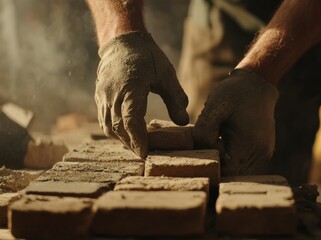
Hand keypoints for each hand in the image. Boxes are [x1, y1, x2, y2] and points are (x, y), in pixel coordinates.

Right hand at [95, 32, 188, 157]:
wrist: (123, 41)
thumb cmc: (147, 57)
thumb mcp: (166, 75)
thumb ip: (176, 98)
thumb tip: (183, 122)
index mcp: (130, 88)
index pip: (131, 121)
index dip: (138, 140)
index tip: (146, 153)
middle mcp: (112, 95)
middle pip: (119, 128)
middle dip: (132, 144)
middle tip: (146, 155)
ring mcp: (103, 96)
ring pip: (108, 127)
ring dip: (122, 139)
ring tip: (137, 147)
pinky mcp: (100, 97)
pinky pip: (104, 120)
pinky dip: (114, 130)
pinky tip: (126, 134)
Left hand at [193, 69, 278, 174]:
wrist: (257, 84)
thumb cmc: (233, 94)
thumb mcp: (214, 107)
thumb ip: (204, 131)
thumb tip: (202, 151)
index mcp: (248, 143)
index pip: (226, 171)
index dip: (213, 163)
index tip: (207, 144)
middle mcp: (260, 153)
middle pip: (233, 173)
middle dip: (218, 164)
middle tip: (211, 141)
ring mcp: (264, 154)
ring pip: (239, 171)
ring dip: (226, 161)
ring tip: (220, 139)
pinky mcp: (264, 152)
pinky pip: (245, 164)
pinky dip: (234, 157)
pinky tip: (228, 140)